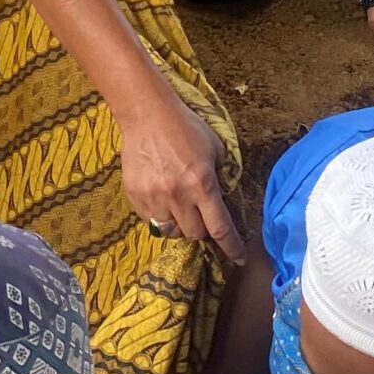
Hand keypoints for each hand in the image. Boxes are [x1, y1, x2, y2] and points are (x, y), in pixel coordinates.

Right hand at [118, 83, 244, 260]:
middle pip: (195, 234)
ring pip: (171, 231)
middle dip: (202, 229)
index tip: (239, 259)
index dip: (232, 247)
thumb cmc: (185, 127)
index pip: (220, 228)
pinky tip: (161, 197)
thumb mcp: (215, 148)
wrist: (146, 113)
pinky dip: (159, 216)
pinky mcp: (135, 195)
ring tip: (178, 205)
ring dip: (179, 224)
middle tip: (200, 213)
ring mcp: (154, 197)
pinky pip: (150, 220)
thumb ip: (221, 176)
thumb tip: (222, 199)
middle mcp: (178, 195)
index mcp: (202, 184)